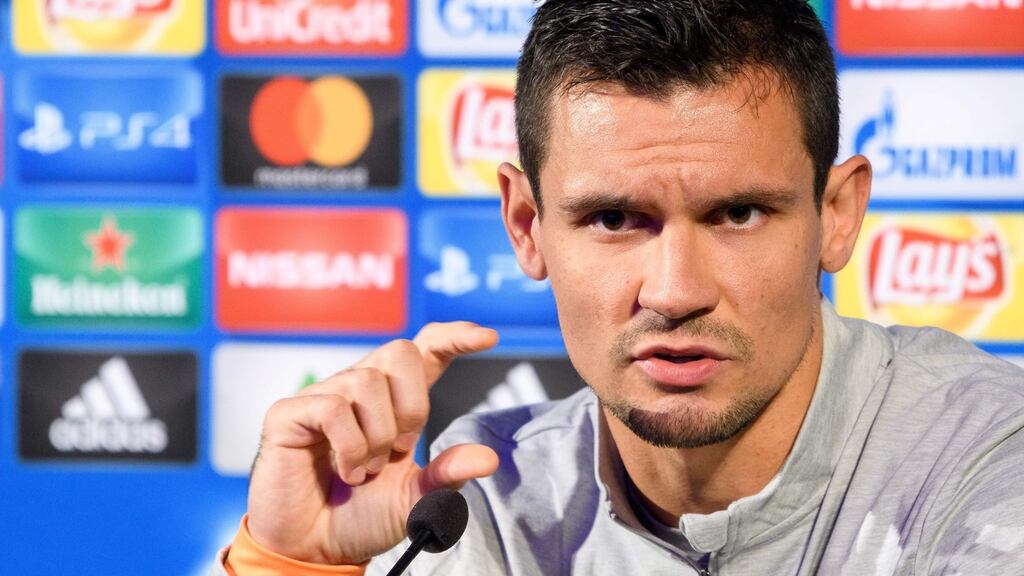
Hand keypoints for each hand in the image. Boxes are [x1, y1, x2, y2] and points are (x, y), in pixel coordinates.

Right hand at [245, 322, 500, 564]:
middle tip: (399, 450)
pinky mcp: (290, 413)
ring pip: (367, 381)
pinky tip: (346, 470)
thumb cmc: (362, 515)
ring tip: (367, 469)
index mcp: (395, 400)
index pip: (427, 348)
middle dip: (412, 407)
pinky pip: (333, 408)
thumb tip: (487, 457)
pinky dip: (349, 447)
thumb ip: (448, 475)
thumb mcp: (416, 499)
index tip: (488, 338)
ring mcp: (324, 395)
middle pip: (400, 352)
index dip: (455, 336)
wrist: (316, 549)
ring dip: (376, 436)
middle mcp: (360, 388)